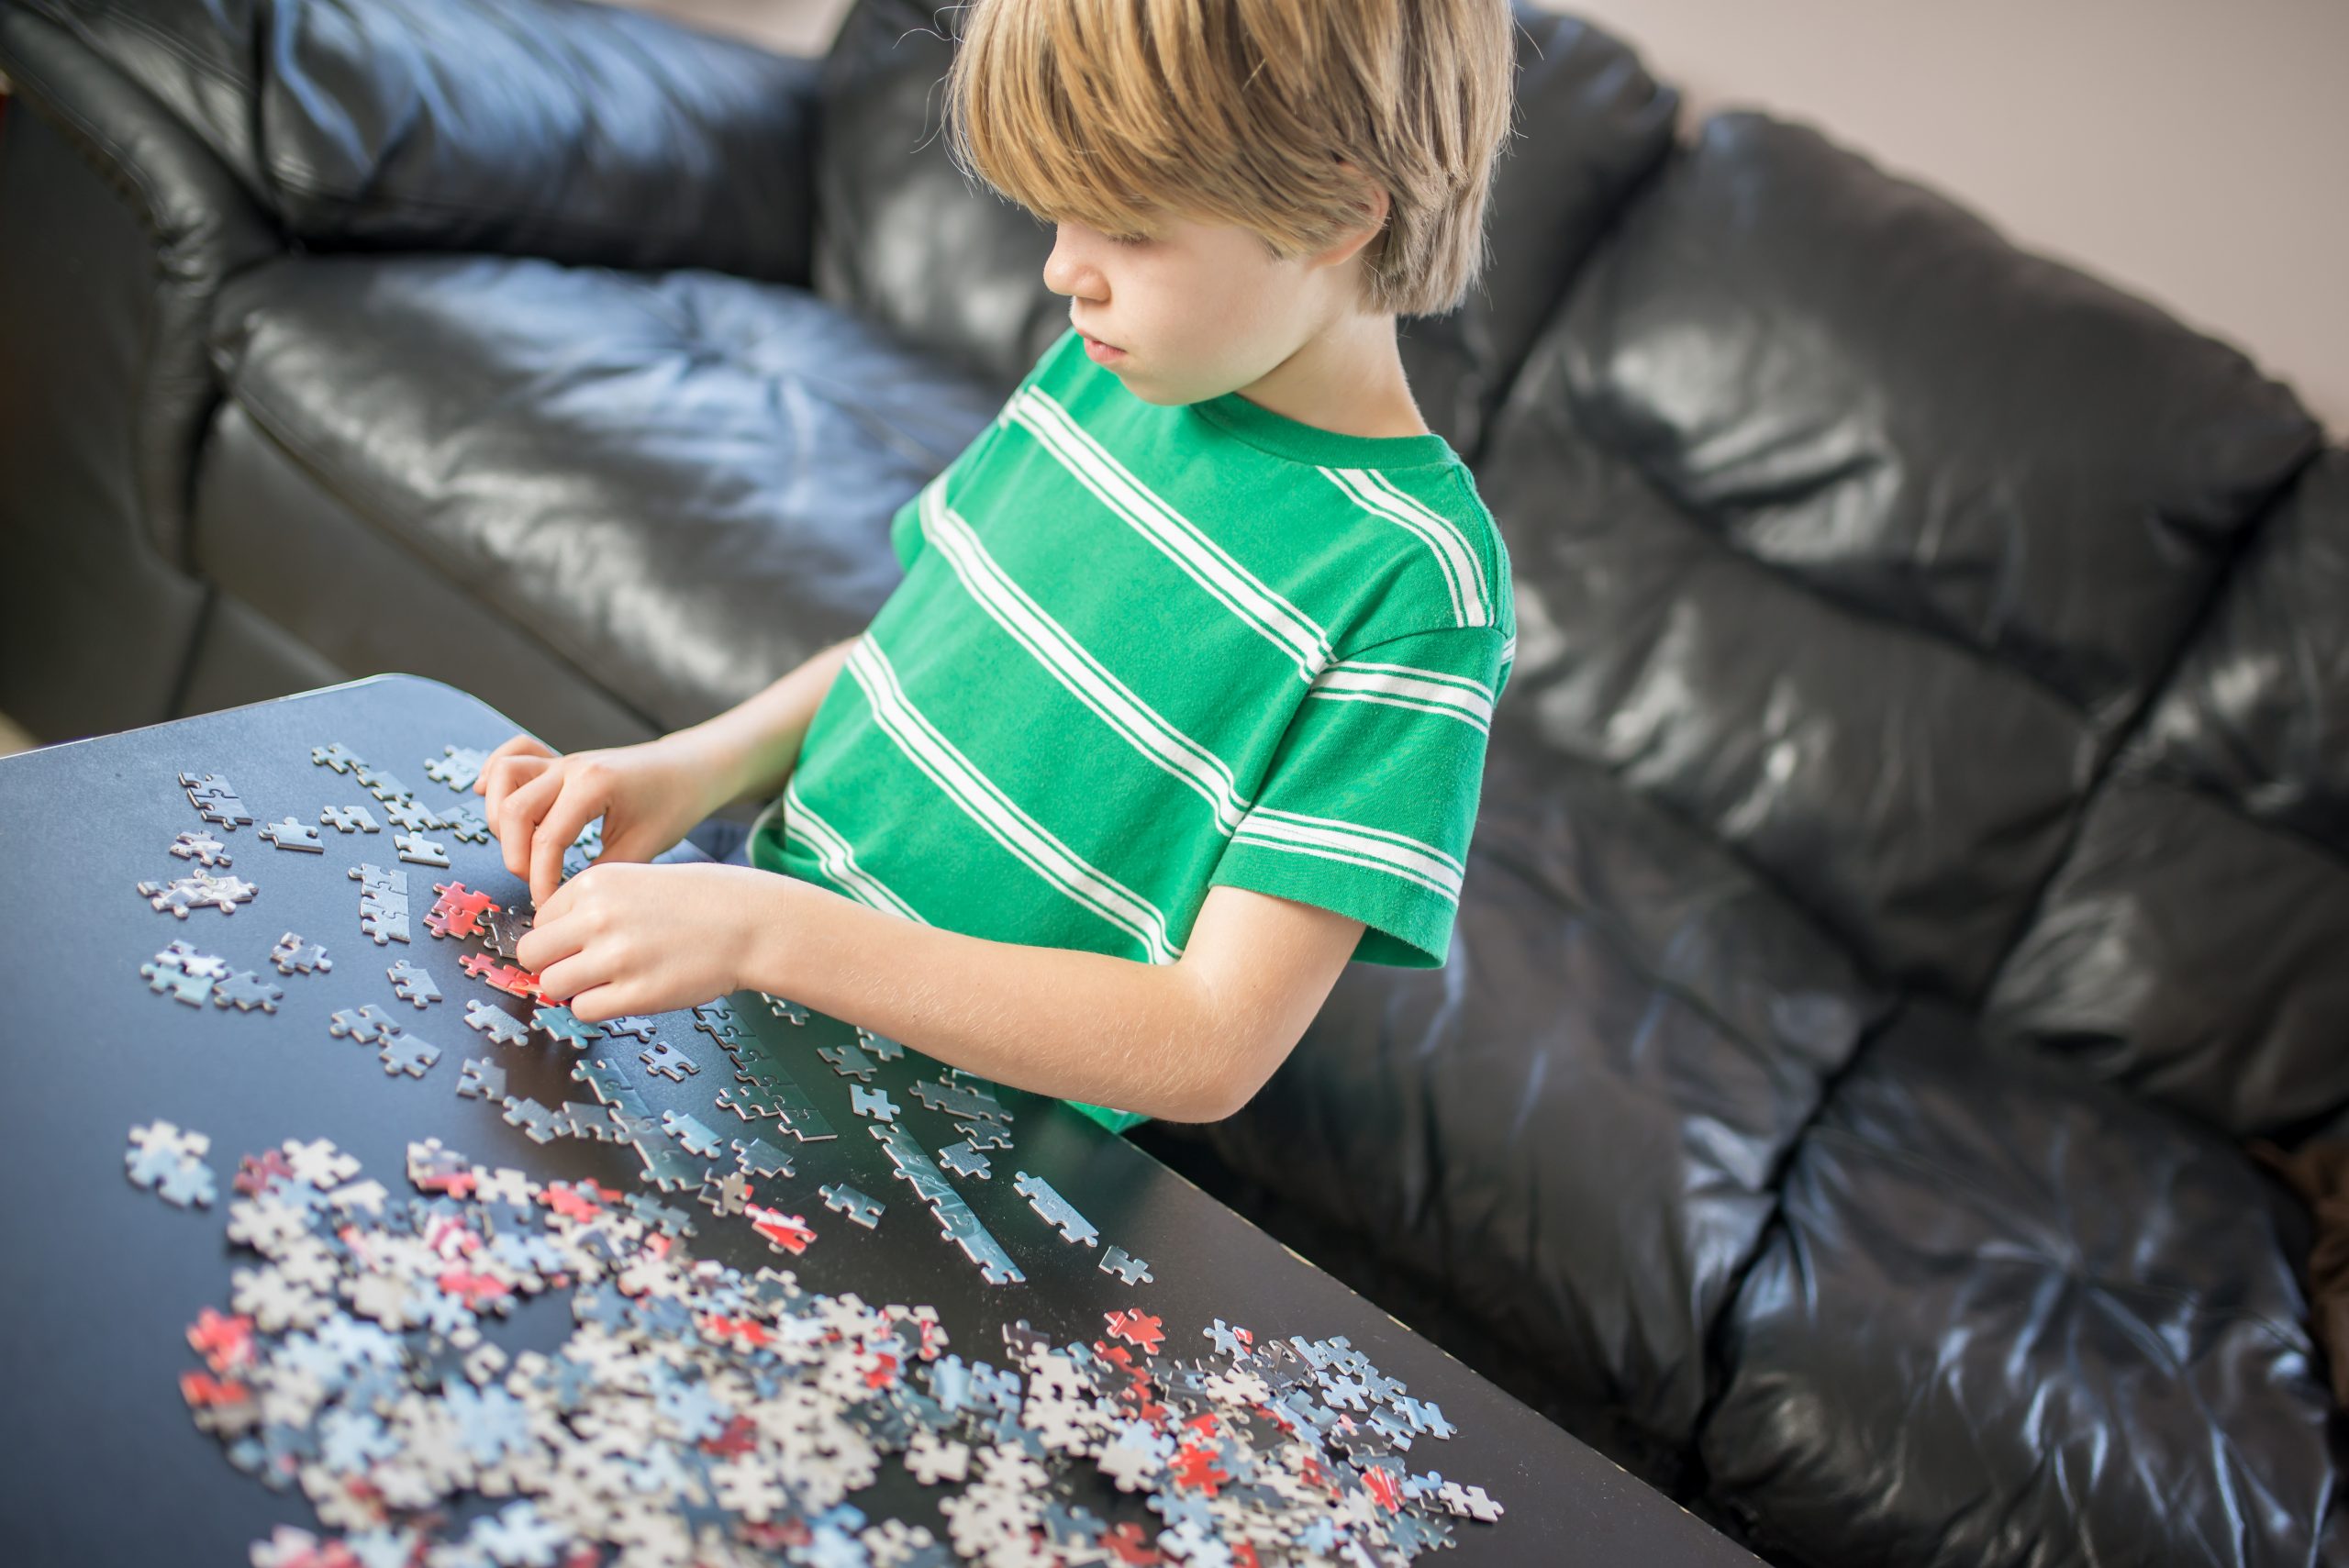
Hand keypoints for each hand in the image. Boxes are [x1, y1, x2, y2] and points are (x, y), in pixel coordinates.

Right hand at [474, 732, 726, 906]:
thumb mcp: (645, 846)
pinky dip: (495, 776)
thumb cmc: (675, 803)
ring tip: (522, 848)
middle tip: (535, 884)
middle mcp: (570, 767)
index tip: (548, 906)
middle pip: (513, 808)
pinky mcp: (558, 761)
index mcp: (594, 786)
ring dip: (500, 817)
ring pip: (503, 776)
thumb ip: (603, 873)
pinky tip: (491, 799)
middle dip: (516, 856)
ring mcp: (561, 760)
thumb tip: (567, 905)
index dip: (541, 880)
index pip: (547, 839)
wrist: (691, 768)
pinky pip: (512, 754)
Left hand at [517, 861, 784, 1020]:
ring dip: (572, 989)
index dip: (558, 936)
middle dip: (552, 964)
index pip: (540, 919)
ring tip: (607, 981)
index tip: (583, 942)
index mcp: (595, 883)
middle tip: (583, 967)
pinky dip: (598, 1006)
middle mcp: (598, 917)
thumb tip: (547, 946)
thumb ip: (590, 906)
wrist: (751, 922)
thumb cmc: (699, 903)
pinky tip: (626, 992)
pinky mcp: (635, 994)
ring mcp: (616, 957)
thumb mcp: (635, 880)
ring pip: (552, 985)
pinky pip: (583, 1010)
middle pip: (533, 954)